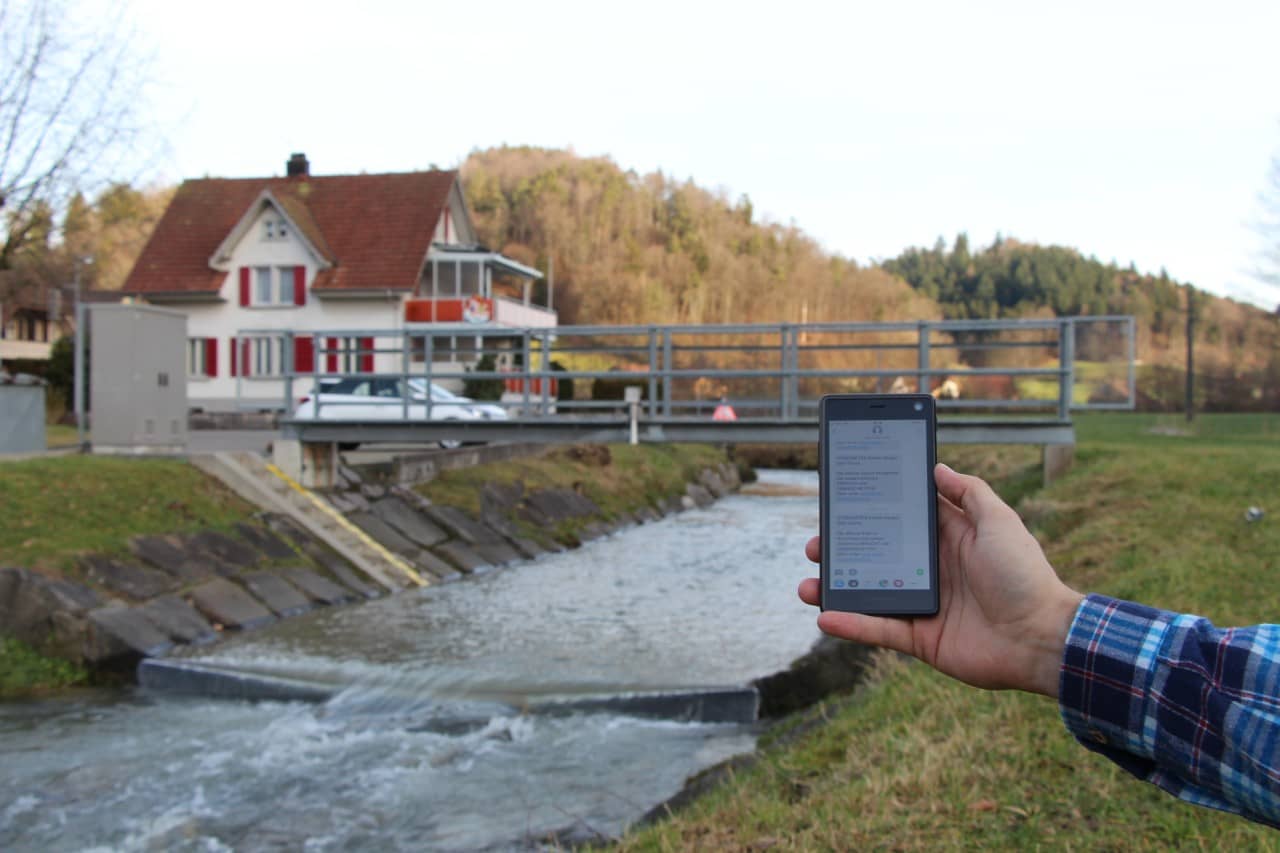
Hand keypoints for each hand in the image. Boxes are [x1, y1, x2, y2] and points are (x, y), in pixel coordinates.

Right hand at [797, 463, 1083, 697]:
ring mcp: (923, 604)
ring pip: (868, 593)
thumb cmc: (1025, 575)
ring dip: (836, 588)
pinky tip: (824, 617)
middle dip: (841, 550)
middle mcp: (930, 570)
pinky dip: (851, 625)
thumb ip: (969, 492)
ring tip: (808, 584)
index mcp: (947, 540)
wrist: (1042, 637)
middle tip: (815, 545)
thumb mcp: (1000, 521)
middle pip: (875, 556)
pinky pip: (879, 629)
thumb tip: (937, 467)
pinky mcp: (921, 638)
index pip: (900, 520)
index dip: (869, 511)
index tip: (840, 502)